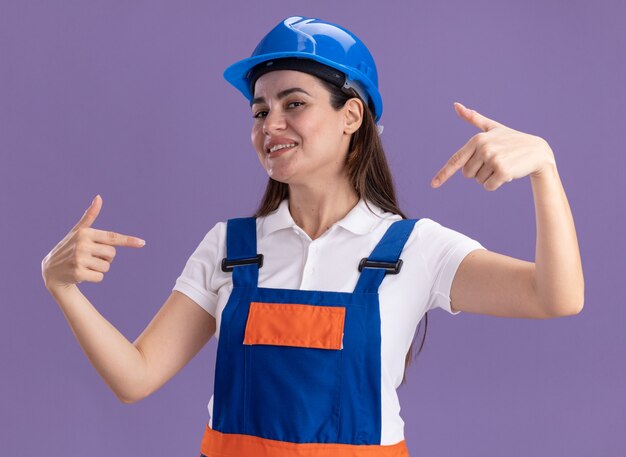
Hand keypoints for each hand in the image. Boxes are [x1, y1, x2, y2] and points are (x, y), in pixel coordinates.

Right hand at [41, 195, 145, 290]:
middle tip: (91, 256)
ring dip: (99, 268)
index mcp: (85, 233)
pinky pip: (100, 277)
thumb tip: (99, 197)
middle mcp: (82, 244)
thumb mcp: (79, 231)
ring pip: (107, 266)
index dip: (128, 241)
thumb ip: (90, 215)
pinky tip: (83, 274)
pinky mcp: (78, 273)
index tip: (142, 243)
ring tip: (85, 264)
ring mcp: (79, 259)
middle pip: (112, 253)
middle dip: (105, 257)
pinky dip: (95, 277)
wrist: (51, 270)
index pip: (112, 237)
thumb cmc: (69, 247)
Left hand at [431, 102, 555, 190]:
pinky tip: (507, 173)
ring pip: (479, 181)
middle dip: (478, 172)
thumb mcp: (493, 127)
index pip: (455, 160)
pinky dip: (496, 184)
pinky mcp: (503, 171)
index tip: (433, 184)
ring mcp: (493, 159)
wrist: (537, 151)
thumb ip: (473, 118)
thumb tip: (456, 105)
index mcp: (477, 139)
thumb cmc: (512, 139)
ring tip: (502, 165)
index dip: (443, 174)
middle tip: (494, 162)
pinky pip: (489, 186)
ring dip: (489, 177)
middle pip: (467, 174)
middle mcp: (483, 148)